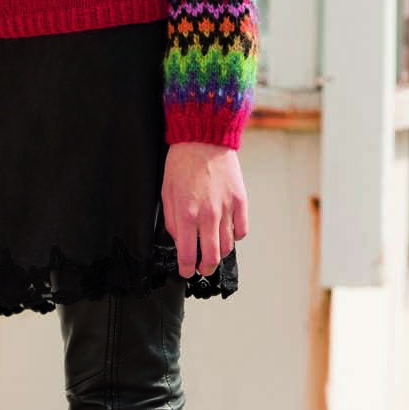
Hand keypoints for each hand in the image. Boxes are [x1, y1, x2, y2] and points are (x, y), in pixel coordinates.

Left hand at [161, 141, 247, 278]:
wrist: (204, 138)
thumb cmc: (182, 162)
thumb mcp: (167, 191)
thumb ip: (172, 220)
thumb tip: (179, 240)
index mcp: (186, 214)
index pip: (187, 254)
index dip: (186, 268)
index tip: (186, 271)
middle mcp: (208, 215)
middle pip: (211, 257)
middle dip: (205, 268)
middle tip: (202, 267)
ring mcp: (226, 209)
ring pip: (228, 246)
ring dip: (220, 253)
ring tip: (214, 248)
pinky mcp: (240, 201)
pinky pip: (241, 230)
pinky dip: (235, 235)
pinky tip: (227, 231)